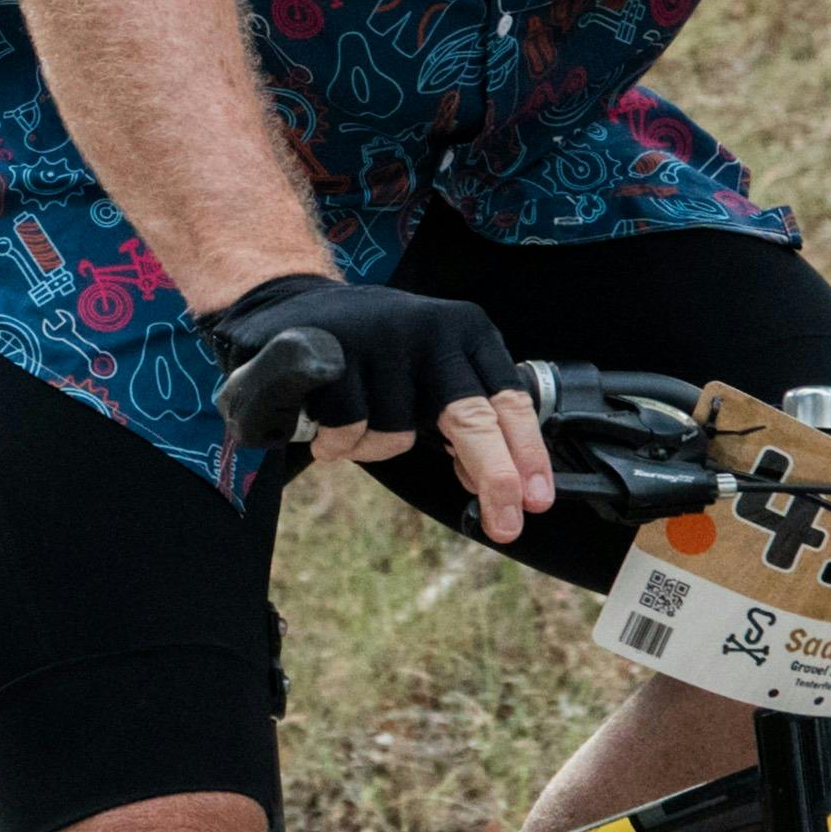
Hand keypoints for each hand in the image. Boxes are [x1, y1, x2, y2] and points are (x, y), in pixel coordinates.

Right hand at [201, 272, 550, 539]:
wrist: (292, 305)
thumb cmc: (375, 355)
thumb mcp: (430, 378)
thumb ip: (462, 423)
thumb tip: (492, 484)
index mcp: (467, 334)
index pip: (509, 399)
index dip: (527, 454)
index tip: (538, 501)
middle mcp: (432, 331)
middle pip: (471, 418)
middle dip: (494, 475)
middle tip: (506, 525)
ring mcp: (384, 338)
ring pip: (397, 435)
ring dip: (373, 447)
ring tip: (355, 423)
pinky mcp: (334, 351)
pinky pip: (349, 430)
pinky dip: (337, 441)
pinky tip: (326, 421)